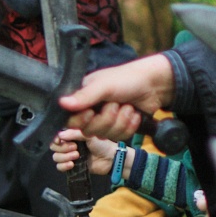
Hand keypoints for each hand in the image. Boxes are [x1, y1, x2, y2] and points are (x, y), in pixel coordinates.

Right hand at [52, 128, 115, 176]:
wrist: (110, 159)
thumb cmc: (102, 144)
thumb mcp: (89, 135)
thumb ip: (74, 133)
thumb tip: (59, 135)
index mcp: (72, 135)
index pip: (56, 136)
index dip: (55, 139)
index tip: (60, 140)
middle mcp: (68, 145)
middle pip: (54, 147)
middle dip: (62, 148)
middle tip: (75, 147)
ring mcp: (69, 156)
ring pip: (56, 157)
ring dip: (64, 157)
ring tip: (77, 155)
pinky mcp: (72, 166)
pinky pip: (59, 167)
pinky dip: (63, 166)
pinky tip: (72, 164)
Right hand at [59, 56, 175, 135]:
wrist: (154, 85)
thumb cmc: (127, 79)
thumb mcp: (104, 86)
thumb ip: (84, 96)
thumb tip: (61, 103)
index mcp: (83, 98)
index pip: (71, 120)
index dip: (82, 120)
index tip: (91, 113)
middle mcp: (91, 110)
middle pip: (89, 130)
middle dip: (107, 119)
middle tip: (116, 104)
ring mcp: (106, 120)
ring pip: (106, 135)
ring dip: (121, 121)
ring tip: (128, 106)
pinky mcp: (120, 128)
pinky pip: (119, 137)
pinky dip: (130, 126)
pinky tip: (134, 114)